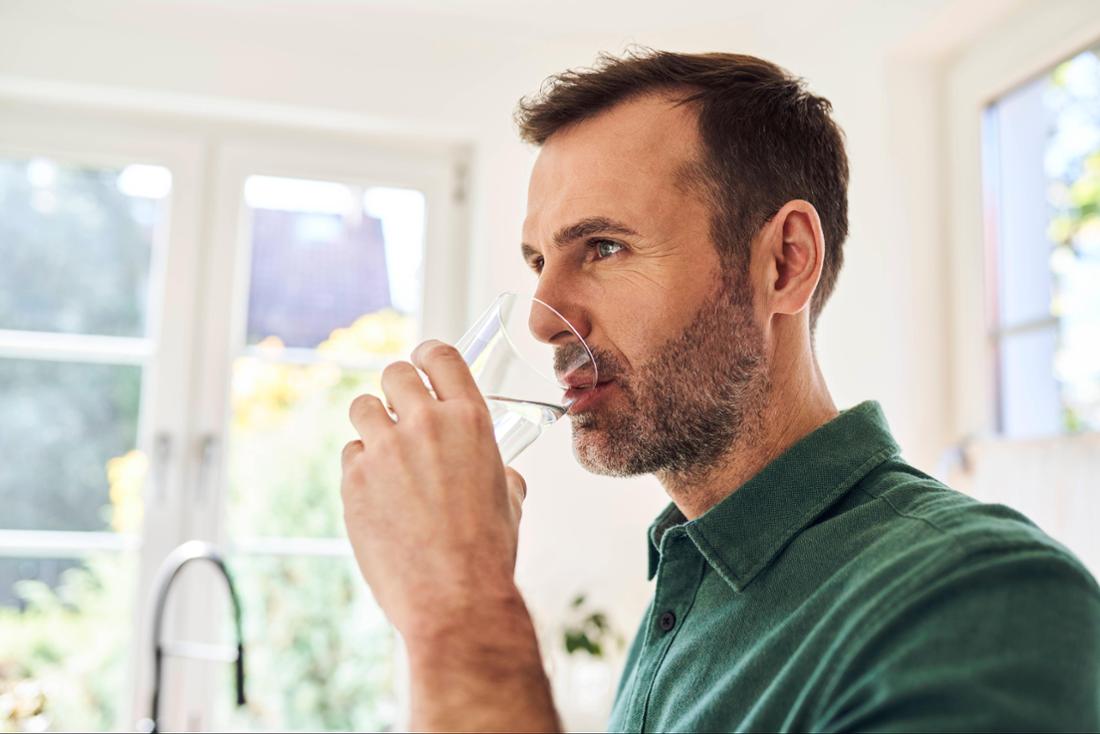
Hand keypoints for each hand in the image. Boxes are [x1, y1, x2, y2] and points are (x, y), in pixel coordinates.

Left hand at [340, 339, 527, 637]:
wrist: (454, 597)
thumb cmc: (488, 552)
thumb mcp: (509, 497)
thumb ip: (498, 468)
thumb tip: (497, 470)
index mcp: (470, 420)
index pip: (440, 355)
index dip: (427, 354)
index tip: (420, 361)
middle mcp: (425, 424)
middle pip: (395, 373)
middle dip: (397, 389)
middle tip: (401, 411)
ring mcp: (384, 450)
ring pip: (363, 407)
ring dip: (373, 422)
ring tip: (386, 451)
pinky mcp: (354, 480)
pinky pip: (351, 454)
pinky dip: (362, 467)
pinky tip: (380, 495)